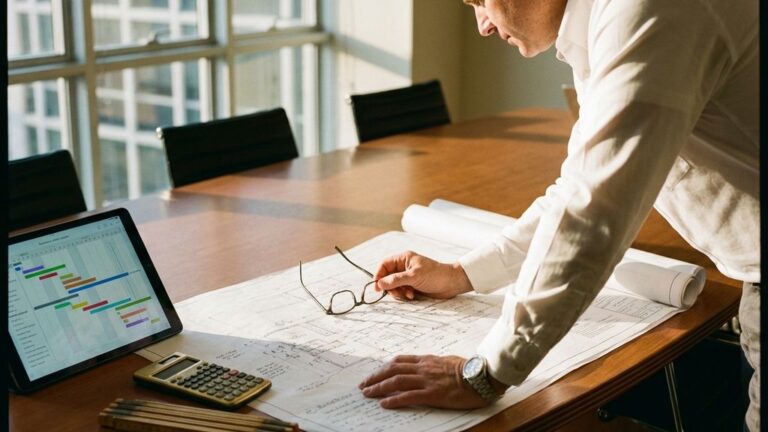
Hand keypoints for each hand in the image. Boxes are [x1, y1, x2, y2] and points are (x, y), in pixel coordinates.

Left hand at [358, 355, 489, 408]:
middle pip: (393, 369)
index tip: (374, 373)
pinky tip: (384, 403)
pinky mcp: (432, 394)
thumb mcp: (447, 361)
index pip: (399, 361)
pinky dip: (394, 399)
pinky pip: (408, 396)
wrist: (481, 376)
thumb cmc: (468, 369)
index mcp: (427, 360)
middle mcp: (423, 368)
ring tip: (367, 393)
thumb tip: (426, 367)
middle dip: (376, 376)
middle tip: (363, 385)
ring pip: (396, 381)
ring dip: (379, 386)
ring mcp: (427, 380)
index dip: (384, 367)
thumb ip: (433, 364)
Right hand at [374, 251, 472, 300]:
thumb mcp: (414, 276)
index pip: (384, 265)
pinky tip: (412, 295)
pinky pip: (401, 291)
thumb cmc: (436, 275)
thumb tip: (380, 283)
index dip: (379, 275)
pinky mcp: (413, 286)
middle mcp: (404, 267)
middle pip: (387, 277)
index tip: (377, 287)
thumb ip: (396, 280)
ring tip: (408, 294)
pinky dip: (404, 295)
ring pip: (394, 286)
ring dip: (398, 292)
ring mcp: (408, 277)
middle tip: (396, 293)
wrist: (451, 283)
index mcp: (404, 259)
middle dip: (390, 286)